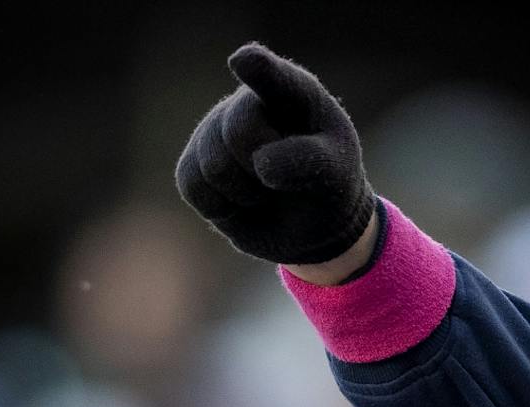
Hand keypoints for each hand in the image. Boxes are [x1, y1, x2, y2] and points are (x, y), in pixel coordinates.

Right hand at [176, 42, 376, 268]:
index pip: (271, 74)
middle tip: (286, 180)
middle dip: (263, 168)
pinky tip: (242, 201)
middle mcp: (246, 102)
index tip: (243, 61)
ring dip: (248, 194)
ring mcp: (214, 130)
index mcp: (291, 93)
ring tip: (267, 190)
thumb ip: (310, 160)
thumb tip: (261, 165)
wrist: (309, 223)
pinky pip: (194, 187)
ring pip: (215, 167)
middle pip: (239, 132)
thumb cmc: (327, 185)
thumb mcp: (337, 171)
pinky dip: (224, 208)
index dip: (257, 68)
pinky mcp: (192, 165)